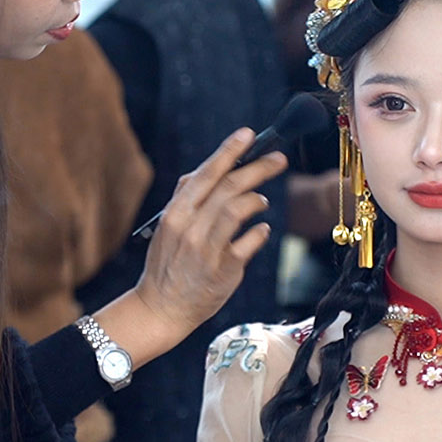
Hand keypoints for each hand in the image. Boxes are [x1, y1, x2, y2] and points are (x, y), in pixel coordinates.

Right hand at [134, 128, 286, 336]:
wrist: (161, 308)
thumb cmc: (168, 262)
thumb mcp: (168, 226)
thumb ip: (187, 198)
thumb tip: (210, 169)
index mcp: (176, 213)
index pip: (206, 173)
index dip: (229, 151)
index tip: (248, 134)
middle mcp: (190, 228)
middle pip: (229, 187)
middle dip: (258, 169)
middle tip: (279, 159)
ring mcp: (208, 249)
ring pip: (239, 210)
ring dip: (257, 199)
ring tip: (262, 200)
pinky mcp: (224, 270)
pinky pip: (250, 241)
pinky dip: (260, 231)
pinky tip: (261, 229)